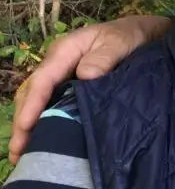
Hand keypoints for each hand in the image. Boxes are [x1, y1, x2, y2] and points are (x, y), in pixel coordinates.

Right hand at [10, 15, 171, 163]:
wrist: (141, 34)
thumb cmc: (129, 36)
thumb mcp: (119, 42)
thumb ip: (104, 58)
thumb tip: (85, 76)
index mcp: (65, 51)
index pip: (43, 80)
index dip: (32, 105)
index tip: (26, 128)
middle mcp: (57, 64)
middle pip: (31, 93)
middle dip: (23, 122)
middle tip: (18, 153)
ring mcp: (62, 75)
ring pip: (37, 100)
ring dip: (28, 125)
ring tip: (23, 154)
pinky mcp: (69, 85)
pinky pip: (50, 103)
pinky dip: (42, 120)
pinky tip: (42, 139)